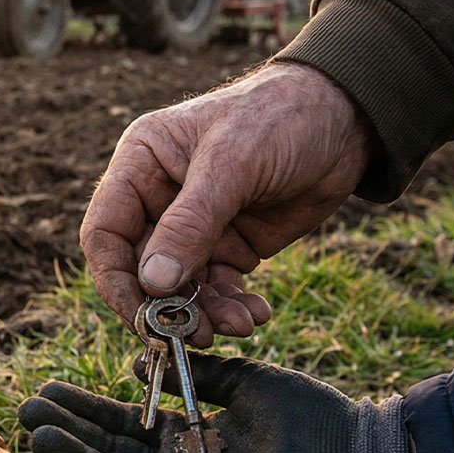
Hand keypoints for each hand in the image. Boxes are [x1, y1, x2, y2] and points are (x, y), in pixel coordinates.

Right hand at [17, 354, 423, 452]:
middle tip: (24, 409)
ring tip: (35, 431)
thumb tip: (139, 360)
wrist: (356, 449)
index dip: (82, 410)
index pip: (120, 426)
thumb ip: (189, 375)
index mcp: (186, 441)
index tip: (46, 389)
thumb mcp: (238, 381)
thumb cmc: (308, 417)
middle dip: (65, 431)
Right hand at [81, 62, 374, 345]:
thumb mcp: (232, 163)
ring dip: (205, 314)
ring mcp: (194, 227)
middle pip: (141, 270)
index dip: (116, 280)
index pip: (106, 233)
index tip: (142, 316)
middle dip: (167, 306)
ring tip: (240, 324)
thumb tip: (153, 283)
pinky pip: (217, 290)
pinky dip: (232, 308)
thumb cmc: (279, 117)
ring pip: (181, 288)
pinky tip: (256, 313)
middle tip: (193, 335)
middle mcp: (158, 199)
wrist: (347, 118)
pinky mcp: (229, 247)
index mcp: (141, 165)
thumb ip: (190, 224)